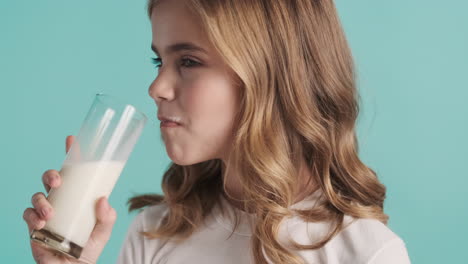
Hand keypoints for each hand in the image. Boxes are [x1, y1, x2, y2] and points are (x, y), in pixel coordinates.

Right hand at [23, 135, 116, 263]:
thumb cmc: (89, 247)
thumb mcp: (104, 230)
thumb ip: (108, 216)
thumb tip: (103, 199)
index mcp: (77, 196)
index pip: (74, 171)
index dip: (71, 154)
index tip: (72, 139)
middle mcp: (61, 200)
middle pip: (50, 179)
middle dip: (51, 175)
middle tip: (58, 182)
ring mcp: (46, 212)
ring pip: (37, 195)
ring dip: (41, 200)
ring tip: (49, 213)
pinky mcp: (34, 226)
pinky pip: (28, 215)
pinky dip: (32, 216)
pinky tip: (41, 223)